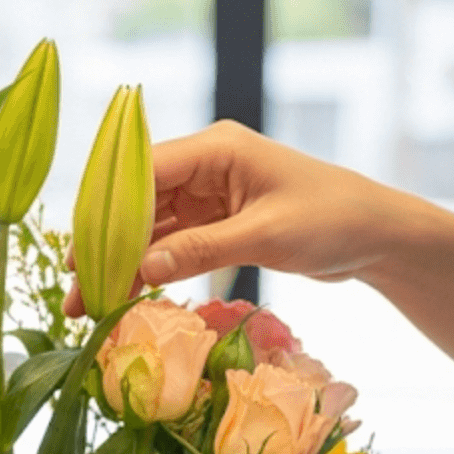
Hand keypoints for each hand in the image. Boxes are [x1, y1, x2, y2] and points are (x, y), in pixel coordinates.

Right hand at [63, 121, 421, 316]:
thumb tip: (142, 269)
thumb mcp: (264, 236)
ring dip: (122, 265)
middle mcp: (206, 166)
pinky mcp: (216, 223)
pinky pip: (170, 246)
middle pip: (138, 204)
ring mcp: (209, 196)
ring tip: (92, 305)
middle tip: (76, 290)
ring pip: (149, 230)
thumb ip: (200, 250)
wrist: (377, 237)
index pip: (144, 172)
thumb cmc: (332, 221)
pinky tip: (126, 297)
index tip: (81, 254)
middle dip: (106, 246)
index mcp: (217, 149)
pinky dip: (149, 270)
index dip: (107, 213)